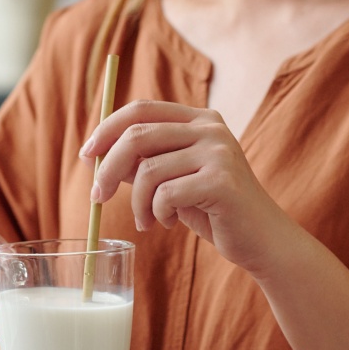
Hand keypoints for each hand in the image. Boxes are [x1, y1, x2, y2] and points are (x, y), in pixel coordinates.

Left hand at [82, 100, 286, 275]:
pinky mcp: (222, 182)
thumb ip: (143, 162)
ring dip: (137, 203)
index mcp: (200, 119)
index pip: (141, 109)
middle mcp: (211, 128)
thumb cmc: (214, 210)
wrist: (261, 240)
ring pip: (148, 171)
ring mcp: (219, 152)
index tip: (87, 156)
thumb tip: (96, 154)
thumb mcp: (174, 180)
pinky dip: (157, 214)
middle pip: (137, 135)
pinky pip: (165, 195)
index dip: (106, 130)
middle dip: (108, 169)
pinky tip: (170, 223)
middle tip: (97, 198)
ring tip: (147, 221)